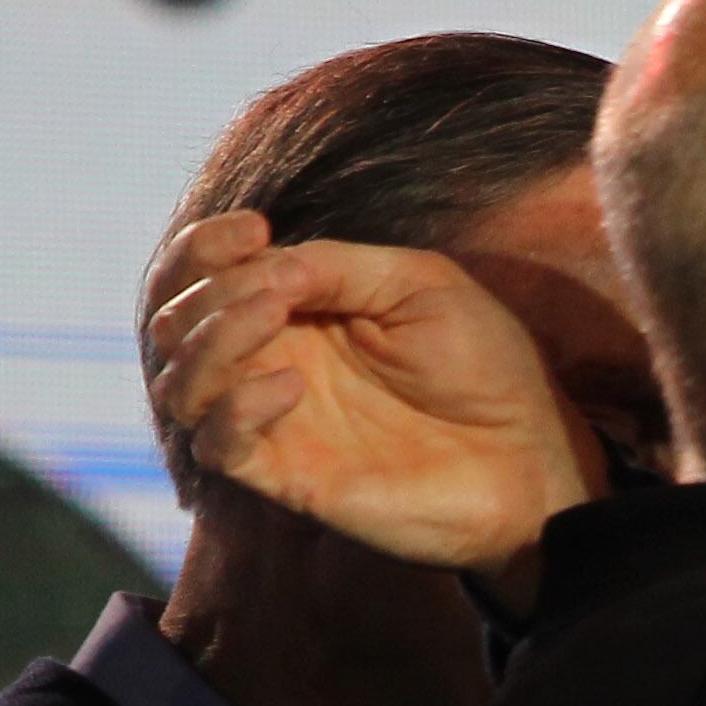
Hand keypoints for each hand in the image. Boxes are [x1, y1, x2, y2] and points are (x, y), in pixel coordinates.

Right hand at [141, 210, 596, 579]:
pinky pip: (216, 444)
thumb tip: (264, 264)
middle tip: (271, 285)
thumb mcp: (418, 285)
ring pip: (178, 382)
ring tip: (272, 315)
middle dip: (204, 289)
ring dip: (209, 340)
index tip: (255, 229)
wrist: (531, 458)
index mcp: (296, 310)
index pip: (203, 274)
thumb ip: (336, 266)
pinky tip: (290, 386)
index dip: (207, 245)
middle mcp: (272, 362)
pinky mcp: (287, 477)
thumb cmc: (487, 368)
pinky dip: (234, 408)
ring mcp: (275, 422)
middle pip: (173, 321)